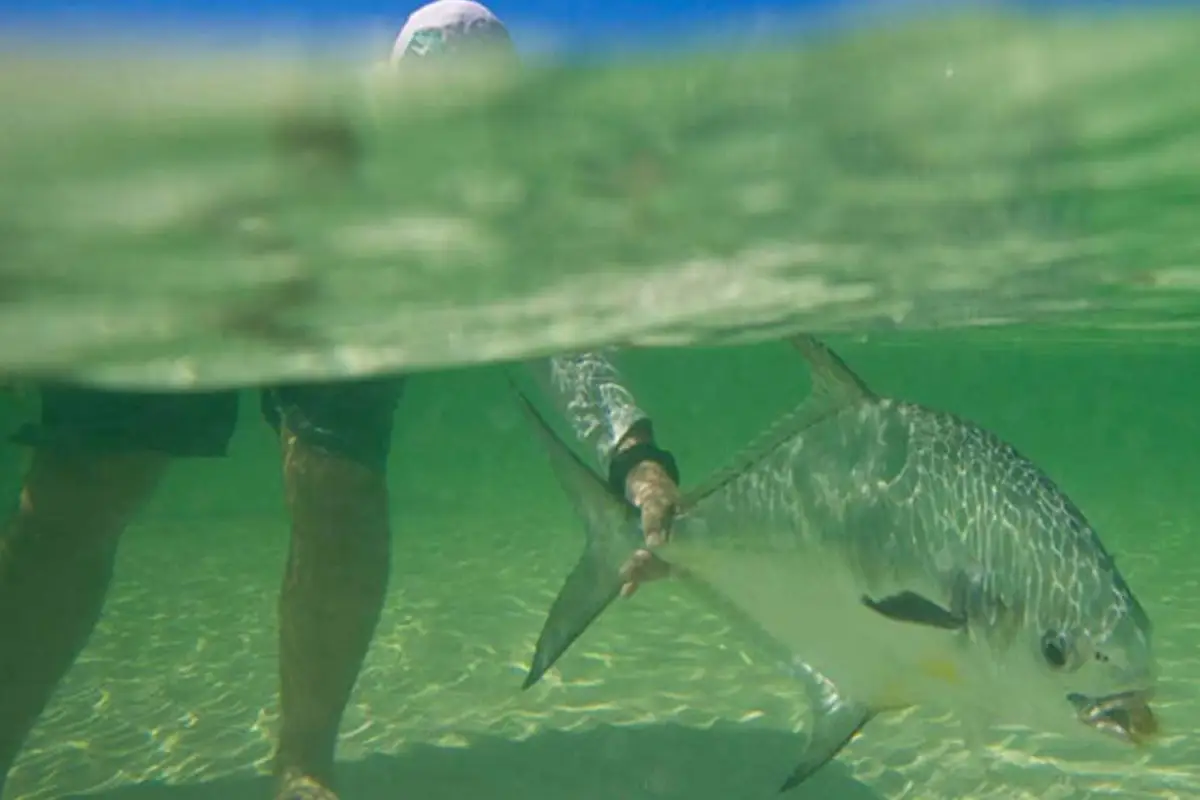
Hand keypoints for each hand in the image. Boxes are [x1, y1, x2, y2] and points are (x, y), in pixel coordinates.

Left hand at [619, 458, 678, 597]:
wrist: (637, 477)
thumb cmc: (650, 484)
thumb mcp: (652, 495)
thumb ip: (654, 516)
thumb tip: (655, 543)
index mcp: (686, 526)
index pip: (681, 549)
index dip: (666, 558)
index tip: (644, 556)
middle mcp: (678, 540)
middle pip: (667, 561)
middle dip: (647, 568)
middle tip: (627, 570)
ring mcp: (665, 547)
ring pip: (656, 566)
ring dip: (640, 574)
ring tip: (624, 579)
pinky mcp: (650, 551)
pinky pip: (646, 568)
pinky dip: (636, 580)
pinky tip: (626, 593)